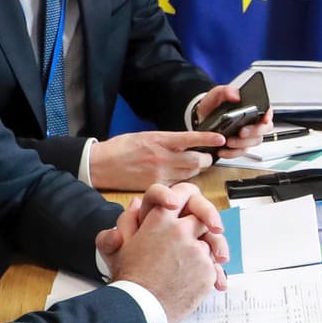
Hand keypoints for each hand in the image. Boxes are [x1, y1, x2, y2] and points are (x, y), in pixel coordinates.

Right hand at [89, 130, 224, 189]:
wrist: (101, 164)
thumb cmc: (121, 148)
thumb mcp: (146, 136)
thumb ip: (167, 140)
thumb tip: (186, 142)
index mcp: (160, 140)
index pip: (191, 139)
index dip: (208, 139)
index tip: (220, 138)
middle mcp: (162, 157)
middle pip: (196, 160)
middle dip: (206, 159)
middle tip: (207, 156)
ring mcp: (160, 173)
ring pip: (190, 173)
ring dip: (196, 169)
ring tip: (194, 165)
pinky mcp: (156, 186)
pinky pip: (177, 184)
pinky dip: (182, 180)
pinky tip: (179, 177)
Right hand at [103, 192, 227, 322]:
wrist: (139, 307)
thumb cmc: (129, 277)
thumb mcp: (120, 244)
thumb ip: (128, 220)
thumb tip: (136, 203)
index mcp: (160, 220)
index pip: (185, 194)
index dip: (189, 199)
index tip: (189, 207)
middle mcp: (180, 231)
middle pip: (202, 219)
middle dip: (199, 229)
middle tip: (192, 242)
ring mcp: (197, 250)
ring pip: (209, 243)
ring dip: (201, 253)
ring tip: (183, 269)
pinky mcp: (207, 269)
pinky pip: (213, 265)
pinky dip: (205, 272)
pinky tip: (189, 281)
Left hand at [193, 85, 274, 151]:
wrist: (202, 119)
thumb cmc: (213, 106)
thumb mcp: (217, 94)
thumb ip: (226, 91)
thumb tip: (236, 96)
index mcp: (251, 108)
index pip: (267, 110)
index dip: (268, 115)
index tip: (265, 119)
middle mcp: (253, 122)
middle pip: (264, 129)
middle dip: (254, 132)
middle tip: (242, 132)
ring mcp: (248, 135)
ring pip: (253, 142)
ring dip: (241, 143)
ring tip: (228, 141)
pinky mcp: (239, 146)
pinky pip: (240, 152)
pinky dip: (232, 153)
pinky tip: (223, 150)